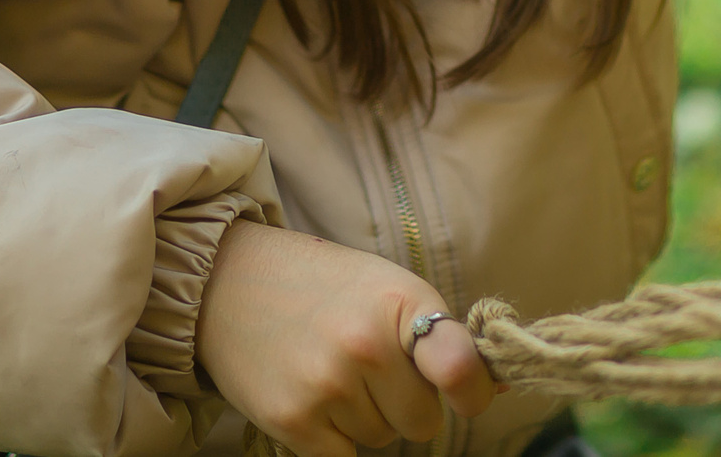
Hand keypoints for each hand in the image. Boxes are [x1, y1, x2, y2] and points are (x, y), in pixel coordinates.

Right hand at [196, 222, 499, 456]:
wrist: (228, 281)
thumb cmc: (322, 286)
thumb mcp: (387, 288)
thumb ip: (437, 337)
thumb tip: (493, 389)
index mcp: (399, 302)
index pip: (459, 367)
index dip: (473, 392)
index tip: (470, 397)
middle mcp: (366, 345)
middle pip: (422, 421)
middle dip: (405, 404)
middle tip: (370, 369)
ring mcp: (328, 385)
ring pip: (381, 439)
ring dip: (365, 418)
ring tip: (330, 370)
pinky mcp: (293, 420)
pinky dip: (334, 438)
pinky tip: (313, 396)